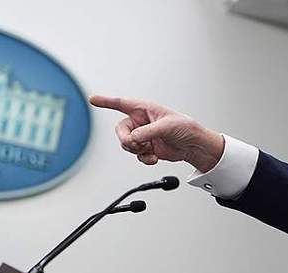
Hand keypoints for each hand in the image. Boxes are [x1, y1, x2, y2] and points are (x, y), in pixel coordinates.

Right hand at [89, 95, 224, 171]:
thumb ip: (147, 132)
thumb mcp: (166, 126)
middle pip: (121, 130)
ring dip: (135, 150)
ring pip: (127, 144)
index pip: (121, 103)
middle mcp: (141, 121)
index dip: (106, 101)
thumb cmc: (185, 128)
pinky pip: (136, 154)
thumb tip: (133, 139)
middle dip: (126, 139)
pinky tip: (153, 158)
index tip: (92, 99)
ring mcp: (144, 135)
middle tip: (135, 144)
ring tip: (149, 149)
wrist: (195, 145)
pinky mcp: (148, 148)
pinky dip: (143, 158)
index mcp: (145, 109)